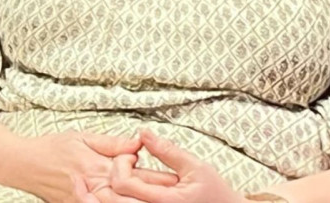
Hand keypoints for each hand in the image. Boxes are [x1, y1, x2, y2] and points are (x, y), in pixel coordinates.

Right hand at [23, 132, 175, 202]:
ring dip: (138, 201)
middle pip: (134, 196)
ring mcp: (87, 201)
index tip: (180, 181)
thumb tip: (139, 143)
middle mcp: (96, 187)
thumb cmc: (50, 148)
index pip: (138, 175)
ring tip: (159, 200)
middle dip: (155, 196)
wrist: (22, 165)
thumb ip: (112, 143)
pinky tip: (125, 202)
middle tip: (178, 194)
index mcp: (100, 167)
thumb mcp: (82, 137)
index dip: (161, 180)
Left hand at [105, 130, 244, 202]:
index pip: (123, 183)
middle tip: (126, 166)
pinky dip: (121, 198)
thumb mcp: (196, 168)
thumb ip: (167, 151)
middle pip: (113, 198)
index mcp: (165, 202)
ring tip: (125, 177)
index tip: (131, 155)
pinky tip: (125, 191)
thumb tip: (143, 133)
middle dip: (113, 177)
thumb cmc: (217, 195)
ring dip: (112, 191)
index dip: (120, 164)